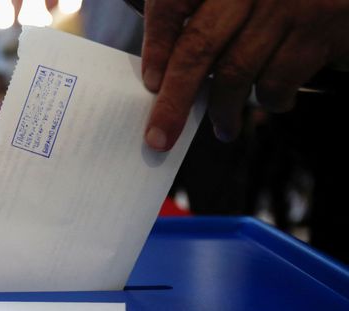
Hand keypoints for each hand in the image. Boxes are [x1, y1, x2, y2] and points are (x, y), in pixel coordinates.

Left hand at [142, 0, 348, 150]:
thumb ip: (205, 17)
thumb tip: (164, 73)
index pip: (172, 3)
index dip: (157, 44)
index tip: (150, 82)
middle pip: (197, 47)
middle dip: (173, 101)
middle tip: (160, 136)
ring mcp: (289, 3)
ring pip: (235, 73)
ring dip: (222, 111)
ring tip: (223, 126)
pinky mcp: (321, 27)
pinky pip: (276, 81)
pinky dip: (269, 102)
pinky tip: (273, 100)